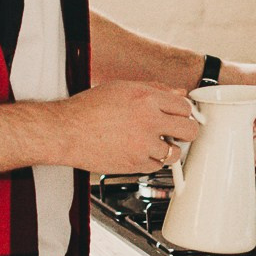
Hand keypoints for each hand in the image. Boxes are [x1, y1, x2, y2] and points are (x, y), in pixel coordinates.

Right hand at [57, 81, 201, 173]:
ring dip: (169, 149)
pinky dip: (152, 161)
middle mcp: (148, 120)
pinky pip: (157, 166)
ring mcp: (143, 144)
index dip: (185, 112)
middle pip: (189, 130)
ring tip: (155, 143)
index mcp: (147, 97)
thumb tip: (177, 92)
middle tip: (177, 132)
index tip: (182, 116)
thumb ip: (154, 89)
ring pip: (175, 152)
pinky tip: (140, 152)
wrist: (66, 131)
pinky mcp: (135, 163)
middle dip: (186, 131)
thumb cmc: (88, 109)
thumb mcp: (122, 88)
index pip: (185, 106)